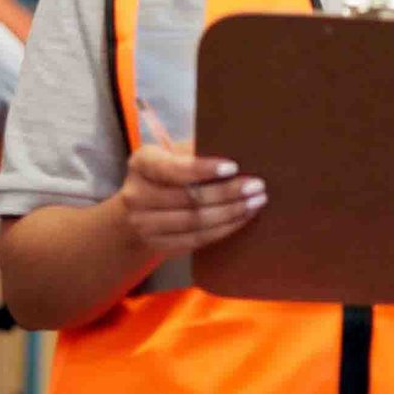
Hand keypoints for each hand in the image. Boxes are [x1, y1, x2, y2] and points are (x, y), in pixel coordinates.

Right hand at [117, 104, 265, 257]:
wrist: (142, 206)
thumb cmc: (170, 169)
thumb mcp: (175, 152)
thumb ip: (198, 150)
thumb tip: (240, 147)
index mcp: (141, 163)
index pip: (172, 168)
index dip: (202, 169)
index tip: (233, 166)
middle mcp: (136, 195)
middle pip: (188, 198)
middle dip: (227, 193)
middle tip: (257, 186)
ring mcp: (143, 225)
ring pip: (194, 223)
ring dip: (230, 213)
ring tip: (256, 202)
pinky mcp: (157, 245)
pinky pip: (195, 240)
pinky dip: (223, 229)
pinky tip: (242, 218)